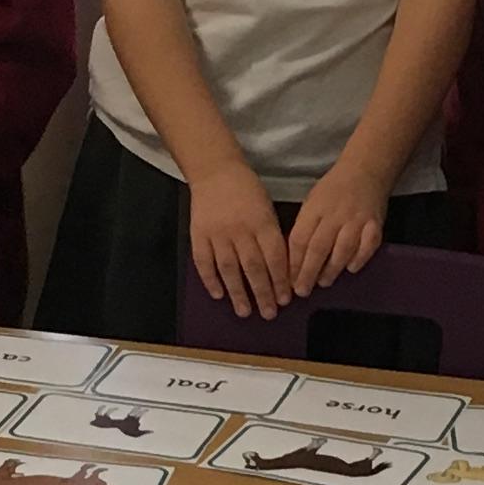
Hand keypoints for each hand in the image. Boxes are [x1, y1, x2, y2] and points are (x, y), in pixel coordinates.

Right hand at [189, 162, 292, 318]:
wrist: (215, 171)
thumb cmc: (247, 190)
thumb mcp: (268, 209)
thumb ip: (272, 237)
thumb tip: (281, 270)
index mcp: (262, 222)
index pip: (274, 257)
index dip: (280, 280)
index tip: (284, 299)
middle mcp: (240, 230)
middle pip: (253, 267)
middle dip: (262, 293)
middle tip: (268, 313)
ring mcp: (217, 233)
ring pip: (229, 269)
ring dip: (238, 293)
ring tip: (245, 311)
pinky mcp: (199, 235)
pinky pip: (204, 262)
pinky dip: (210, 280)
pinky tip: (218, 295)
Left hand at [288, 158, 388, 290]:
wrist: (365, 170)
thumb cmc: (334, 190)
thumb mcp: (312, 202)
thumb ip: (305, 227)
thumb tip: (294, 260)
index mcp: (315, 209)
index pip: (300, 239)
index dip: (293, 262)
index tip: (288, 281)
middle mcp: (335, 215)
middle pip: (318, 248)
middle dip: (308, 272)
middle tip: (302, 291)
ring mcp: (357, 220)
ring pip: (342, 250)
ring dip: (331, 269)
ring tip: (324, 282)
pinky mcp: (375, 224)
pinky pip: (368, 246)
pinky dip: (359, 259)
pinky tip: (351, 269)